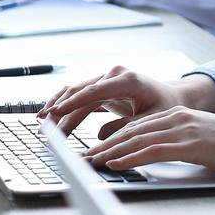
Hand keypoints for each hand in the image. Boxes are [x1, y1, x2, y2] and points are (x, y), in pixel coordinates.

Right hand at [38, 66, 214, 137]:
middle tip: (46, 130)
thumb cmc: (165, 107)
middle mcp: (114, 75)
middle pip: (80, 93)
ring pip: (76, 92)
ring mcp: (106, 79)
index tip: (55, 114)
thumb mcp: (151, 120)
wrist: (172, 96)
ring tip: (43, 124)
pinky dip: (64, 104)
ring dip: (58, 107)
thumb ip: (127, 128)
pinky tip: (50, 114)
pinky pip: (79, 95)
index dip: (72, 103)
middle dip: (61, 111)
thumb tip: (101, 138)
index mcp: (127, 80)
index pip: (94, 91)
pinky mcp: (102, 87)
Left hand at [82, 107, 214, 176]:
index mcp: (180, 115)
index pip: (137, 125)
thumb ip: (178, 143)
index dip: (111, 138)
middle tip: (80, 156)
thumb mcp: (202, 141)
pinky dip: (129, 157)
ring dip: (108, 151)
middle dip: (102, 144)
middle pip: (131, 130)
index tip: (93, 149)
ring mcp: (184, 129)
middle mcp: (178, 118)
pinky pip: (152, 150)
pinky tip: (113, 163)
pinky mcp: (191, 143)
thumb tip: (155, 156)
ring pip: (136, 139)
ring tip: (88, 161)